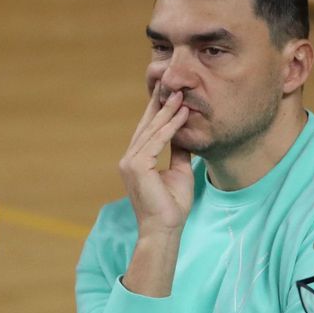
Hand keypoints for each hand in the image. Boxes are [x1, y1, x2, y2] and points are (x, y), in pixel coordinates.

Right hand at [117, 85, 192, 296]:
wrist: (165, 229)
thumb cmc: (171, 206)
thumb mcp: (179, 171)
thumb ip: (178, 152)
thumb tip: (184, 133)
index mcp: (136, 160)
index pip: (147, 130)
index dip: (158, 111)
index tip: (169, 93)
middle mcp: (129, 159)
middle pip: (146, 125)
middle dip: (160, 104)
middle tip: (172, 83)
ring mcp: (130, 162)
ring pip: (151, 131)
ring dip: (167, 112)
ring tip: (181, 95)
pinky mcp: (137, 167)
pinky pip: (156, 141)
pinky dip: (170, 127)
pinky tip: (182, 114)